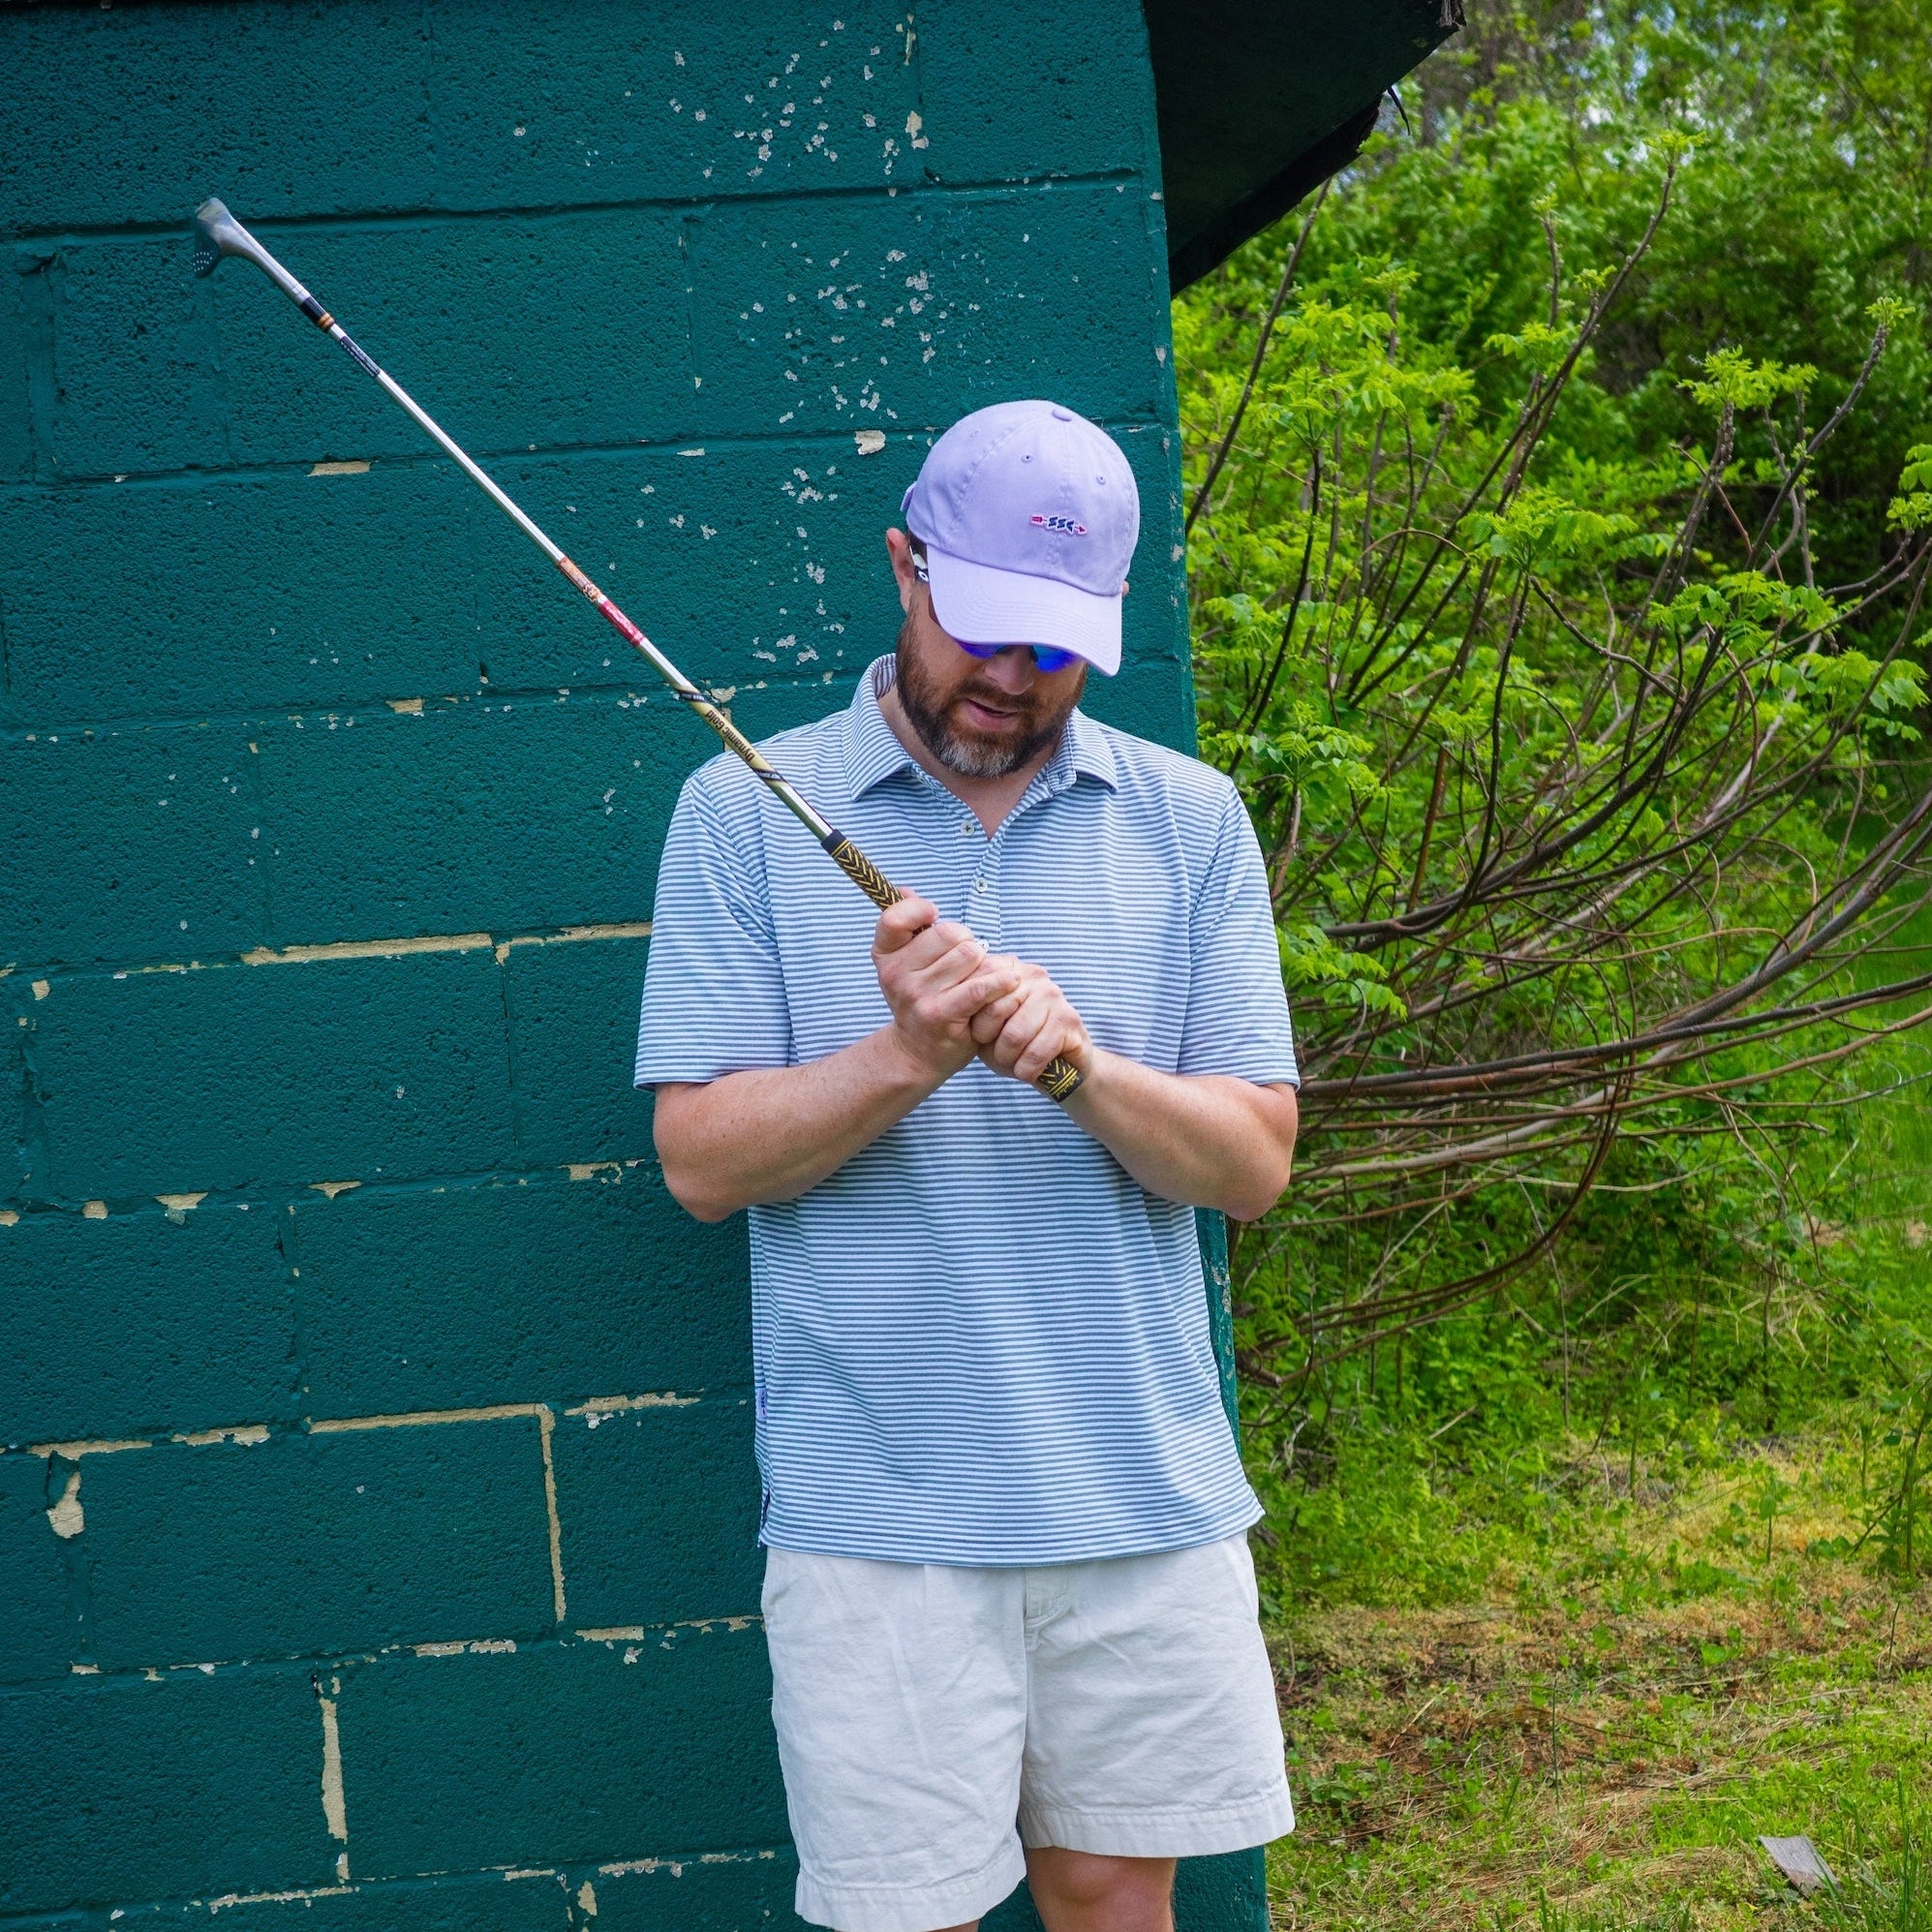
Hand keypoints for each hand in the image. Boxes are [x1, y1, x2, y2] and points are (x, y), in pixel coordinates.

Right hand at [873, 894, 1021, 1081]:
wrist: (918, 1051)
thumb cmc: (922, 997)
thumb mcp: (906, 962)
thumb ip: (908, 925)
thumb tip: (906, 891)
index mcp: (885, 956)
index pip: (896, 917)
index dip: (919, 910)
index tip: (933, 916)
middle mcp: (895, 974)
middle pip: (949, 932)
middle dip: (966, 942)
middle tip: (965, 962)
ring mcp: (916, 995)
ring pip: (970, 955)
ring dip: (983, 964)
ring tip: (978, 979)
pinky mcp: (940, 1014)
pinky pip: (980, 986)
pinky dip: (1000, 981)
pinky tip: (1009, 982)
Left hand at [968, 960, 1093, 1086]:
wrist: (1058, 1068)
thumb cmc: (1014, 1046)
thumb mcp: (984, 1030)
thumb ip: (972, 1012)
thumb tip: (963, 1005)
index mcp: (1008, 969)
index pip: (978, 988)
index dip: (976, 1023)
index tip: (982, 1038)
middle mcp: (1033, 975)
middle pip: (995, 1011)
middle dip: (992, 1044)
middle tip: (1000, 1055)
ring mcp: (1053, 995)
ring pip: (1015, 1035)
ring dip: (1010, 1060)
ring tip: (1016, 1062)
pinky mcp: (1069, 1020)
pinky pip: (1035, 1053)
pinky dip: (1027, 1071)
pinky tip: (1030, 1070)